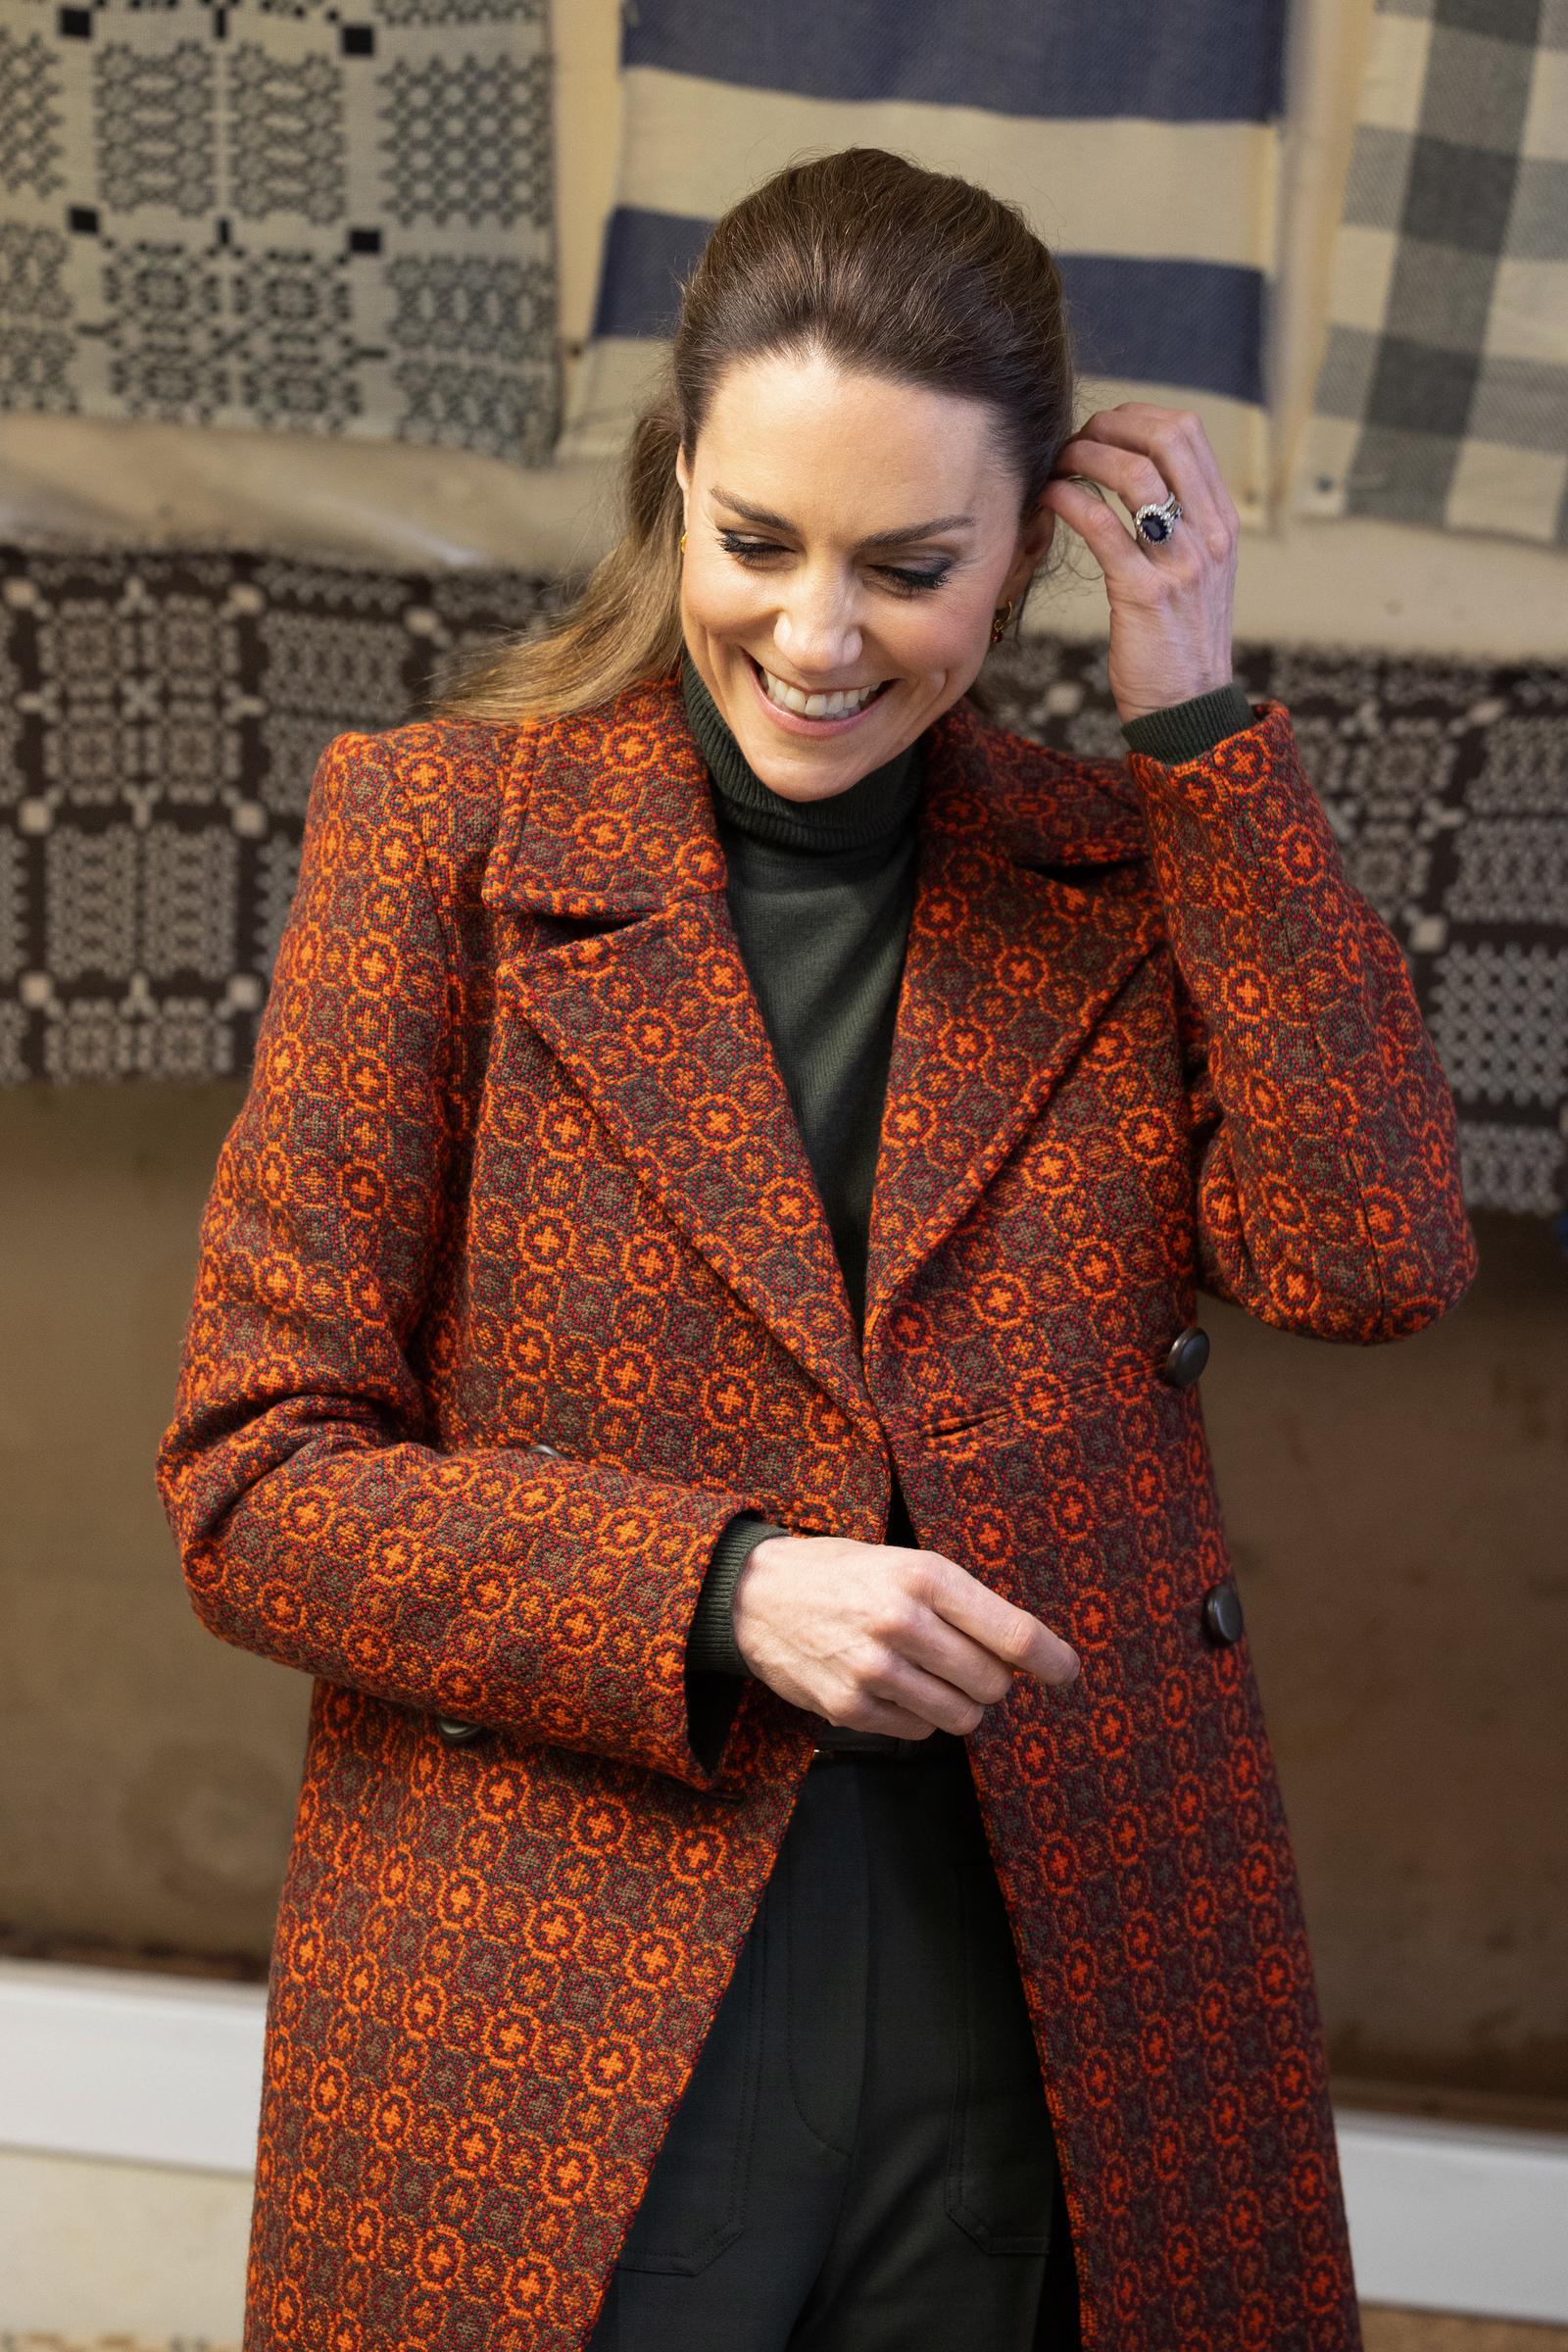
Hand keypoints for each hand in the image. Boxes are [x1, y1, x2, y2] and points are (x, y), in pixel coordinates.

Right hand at [731, 1532, 1080, 1737]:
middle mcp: (901, 1622)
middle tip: (965, 1663)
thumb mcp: (907, 1564)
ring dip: (957, 1704)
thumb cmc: (846, 1575)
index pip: (1011, 1634)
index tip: (1066, 1672)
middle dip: (990, 1681)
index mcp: (925, 1577)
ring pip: (961, 1717)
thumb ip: (965, 1604)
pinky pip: (919, 1732)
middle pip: (992, 1684)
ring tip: (926, 1674)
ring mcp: (873, 1670)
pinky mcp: (849, 1708)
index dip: (1051, 1660)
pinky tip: (891, 1687)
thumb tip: (1031, 1657)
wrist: (756, 1595)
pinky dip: (917, 1716)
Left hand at [1036, 402, 1239, 727]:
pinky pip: (1103, 528)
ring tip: (1057, 466)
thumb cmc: (1179, 640)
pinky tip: (1050, 499)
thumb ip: (1179, 524)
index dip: (1136, 416)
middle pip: (1167, 437)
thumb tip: (1136, 475)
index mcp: (1223, 522)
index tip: (1101, 430)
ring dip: (1085, 457)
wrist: (1187, 707)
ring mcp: (1182, 563)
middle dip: (1111, 426)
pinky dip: (1070, 502)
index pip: (1189, 433)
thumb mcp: (1197, 572)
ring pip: (1135, 475)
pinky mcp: (1145, 595)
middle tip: (1074, 441)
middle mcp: (1210, 534)